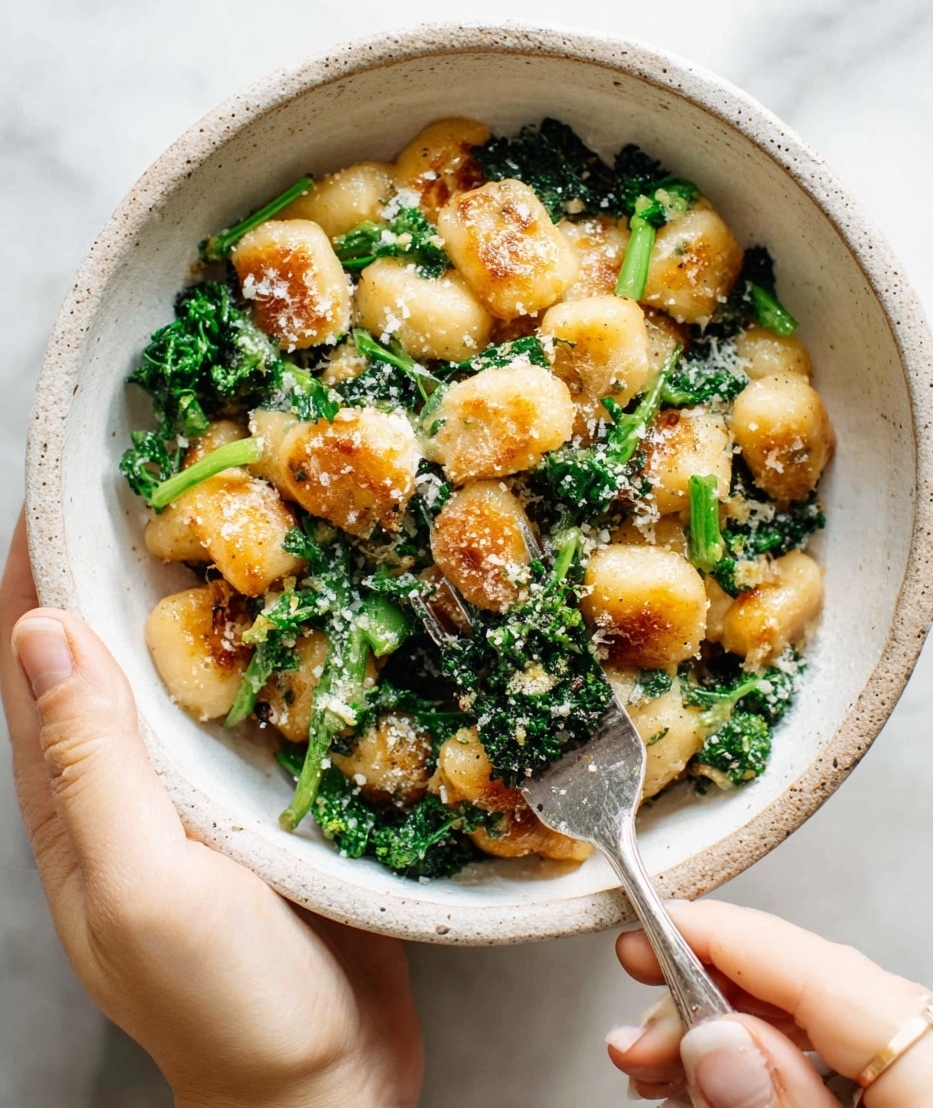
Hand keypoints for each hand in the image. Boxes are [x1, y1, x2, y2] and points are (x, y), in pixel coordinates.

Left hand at [1, 512, 422, 1107]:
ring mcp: (191, 786)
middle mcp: (123, 778)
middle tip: (172, 465)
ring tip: (237, 507)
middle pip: (99, 641)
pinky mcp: (257, 794)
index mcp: (74, 796)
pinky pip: (246, 697)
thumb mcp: (145, 887)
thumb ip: (91, 764)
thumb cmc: (230, 1004)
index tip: (69, 472)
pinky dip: (256, 639)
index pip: (28, 650)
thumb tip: (41, 629)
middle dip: (116, 552)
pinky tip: (298, 599)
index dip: (35, 557)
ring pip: (176, 661)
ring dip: (191, 586)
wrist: (326, 1085)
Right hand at [606, 898, 932, 1106]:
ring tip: (655, 1066)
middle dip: (704, 1003)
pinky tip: (709, 1082)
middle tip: (636, 1035)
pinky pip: (828, 1065)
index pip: (817, 967)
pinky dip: (760, 1068)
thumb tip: (713, 1039)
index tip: (648, 927)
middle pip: (809, 990)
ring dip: (719, 1039)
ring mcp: (924, 1084)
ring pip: (811, 1027)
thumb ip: (779, 1107)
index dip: (720, 936)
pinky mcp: (905, 1101)